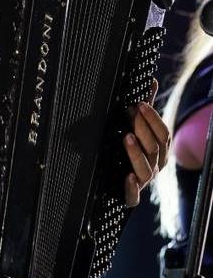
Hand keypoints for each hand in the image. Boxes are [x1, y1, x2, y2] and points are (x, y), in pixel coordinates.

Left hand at [123, 80, 170, 206]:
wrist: (114, 178)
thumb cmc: (130, 146)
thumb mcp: (138, 125)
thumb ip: (146, 107)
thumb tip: (151, 80)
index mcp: (159, 149)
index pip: (163, 134)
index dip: (152, 118)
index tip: (139, 103)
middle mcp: (155, 165)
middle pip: (155, 148)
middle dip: (143, 129)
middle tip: (130, 113)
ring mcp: (143, 180)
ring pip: (146, 169)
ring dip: (137, 152)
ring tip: (126, 137)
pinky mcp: (129, 195)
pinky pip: (134, 197)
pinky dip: (132, 188)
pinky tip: (127, 177)